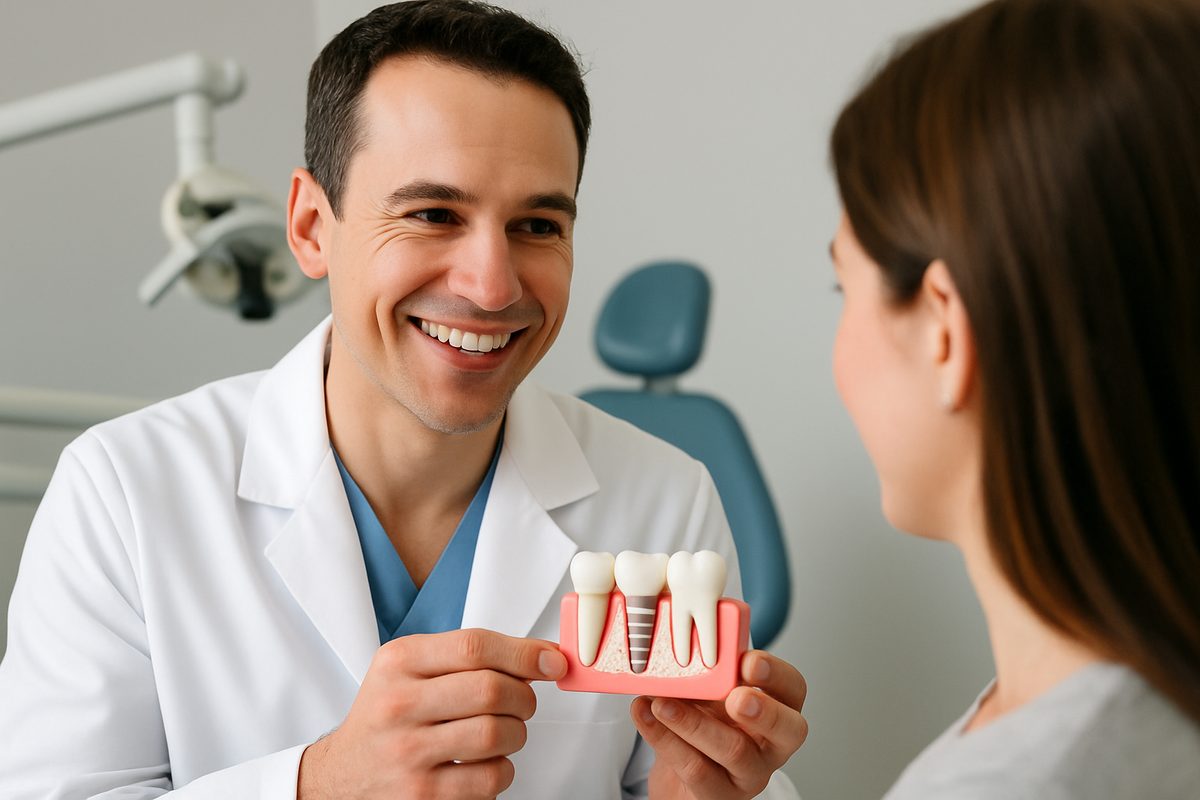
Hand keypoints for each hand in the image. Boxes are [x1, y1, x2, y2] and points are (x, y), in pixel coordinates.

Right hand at [298, 628, 566, 798]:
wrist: (343, 775)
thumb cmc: (389, 716)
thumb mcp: (410, 669)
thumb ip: (469, 656)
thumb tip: (545, 658)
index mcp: (398, 662)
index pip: (474, 646)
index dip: (524, 653)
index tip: (551, 662)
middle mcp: (398, 704)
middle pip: (491, 689)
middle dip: (524, 696)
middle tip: (523, 702)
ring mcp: (408, 752)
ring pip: (497, 733)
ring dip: (516, 733)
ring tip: (503, 732)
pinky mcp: (421, 795)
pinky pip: (490, 779)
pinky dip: (502, 770)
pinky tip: (485, 763)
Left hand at [630, 650, 807, 798]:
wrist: (681, 771)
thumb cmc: (704, 720)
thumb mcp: (709, 692)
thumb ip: (705, 673)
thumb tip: (677, 648)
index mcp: (777, 707)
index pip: (792, 688)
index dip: (775, 674)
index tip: (748, 661)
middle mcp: (772, 743)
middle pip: (788, 730)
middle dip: (763, 711)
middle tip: (735, 696)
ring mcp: (749, 773)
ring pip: (734, 751)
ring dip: (694, 724)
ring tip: (662, 704)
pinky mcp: (719, 794)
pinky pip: (696, 770)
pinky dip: (665, 740)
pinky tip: (645, 716)